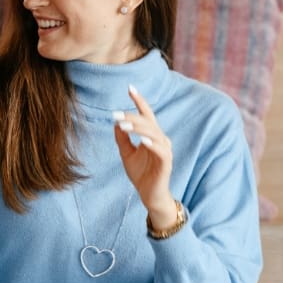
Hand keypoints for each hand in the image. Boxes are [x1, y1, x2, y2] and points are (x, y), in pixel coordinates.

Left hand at [112, 85, 177, 227]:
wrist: (148, 195)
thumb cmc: (140, 174)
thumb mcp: (126, 154)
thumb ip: (122, 139)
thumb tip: (115, 123)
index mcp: (152, 135)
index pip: (146, 115)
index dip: (139, 101)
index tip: (130, 88)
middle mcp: (160, 139)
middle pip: (148, 122)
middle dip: (132, 117)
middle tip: (116, 115)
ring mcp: (165, 151)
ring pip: (154, 133)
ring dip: (139, 128)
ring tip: (124, 126)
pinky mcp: (166, 163)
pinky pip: (161, 151)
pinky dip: (152, 144)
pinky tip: (142, 140)